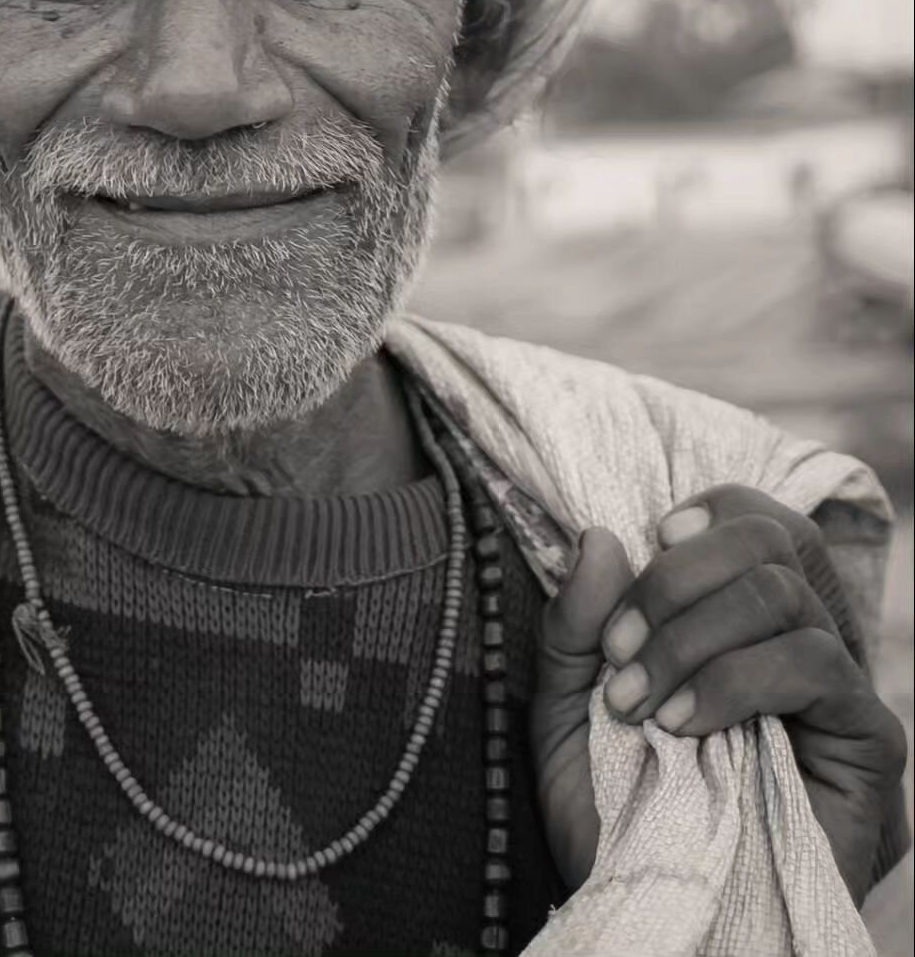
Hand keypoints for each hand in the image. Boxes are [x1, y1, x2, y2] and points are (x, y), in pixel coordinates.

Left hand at [531, 485, 906, 899]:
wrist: (649, 919)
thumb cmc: (613, 822)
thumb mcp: (563, 713)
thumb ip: (574, 626)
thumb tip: (600, 535)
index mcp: (741, 627)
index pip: (759, 524)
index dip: (708, 514)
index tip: (648, 540)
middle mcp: (800, 646)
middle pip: (773, 539)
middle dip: (678, 577)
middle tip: (619, 647)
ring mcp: (840, 694)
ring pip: (784, 593)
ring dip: (689, 636)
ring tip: (636, 702)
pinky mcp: (868, 742)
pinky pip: (816, 663)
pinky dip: (733, 679)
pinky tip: (682, 725)